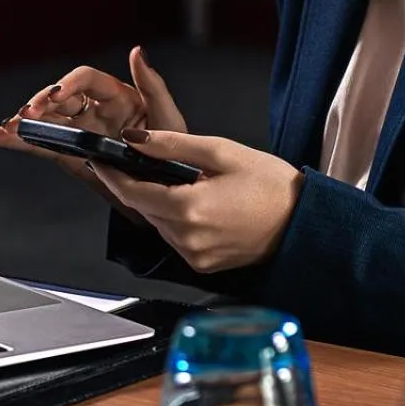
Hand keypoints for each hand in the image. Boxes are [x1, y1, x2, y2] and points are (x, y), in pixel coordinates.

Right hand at [0, 47, 187, 210]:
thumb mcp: (170, 120)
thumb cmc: (175, 153)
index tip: (56, 96)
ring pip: (44, 120)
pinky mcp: (68, 153)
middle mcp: (94, 109)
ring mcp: (78, 131)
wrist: (168, 195)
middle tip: (29, 115)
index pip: (85, 80)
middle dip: (40, 103)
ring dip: (22, 121)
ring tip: (6, 127)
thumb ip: (153, 86)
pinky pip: (38, 144)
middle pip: (58, 97)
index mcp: (116, 96)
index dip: (68, 84)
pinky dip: (13, 140)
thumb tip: (137, 51)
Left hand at [89, 131, 304, 273]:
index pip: (133, 193)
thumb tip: (135, 139)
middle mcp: (188, 239)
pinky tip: (193, 205)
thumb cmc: (271, 185)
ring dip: (158, 205)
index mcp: (190, 208)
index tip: (101, 161)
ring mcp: (195, 257)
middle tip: (137, 163)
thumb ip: (173, 146)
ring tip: (175, 182)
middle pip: (144, 210)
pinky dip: (176, 222)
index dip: (113, 176)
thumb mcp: (221, 152)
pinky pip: (177, 240)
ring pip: (159, 226)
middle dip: (137, 187)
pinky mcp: (204, 266)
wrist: (303, 221)